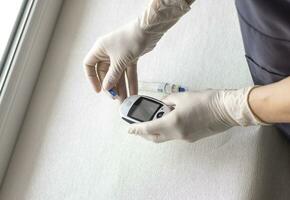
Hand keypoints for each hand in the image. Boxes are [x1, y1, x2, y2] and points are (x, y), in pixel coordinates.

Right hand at [83, 0, 189, 100]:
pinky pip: (129, 72)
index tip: (98, 90)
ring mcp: (119, 55)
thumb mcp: (119, 61)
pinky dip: (131, 82)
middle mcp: (108, 52)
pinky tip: (134, 93)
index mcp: (100, 49)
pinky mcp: (130, 57)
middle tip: (115, 98)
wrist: (148, 30)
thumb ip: (112, 76)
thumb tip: (106, 88)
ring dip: (122, 87)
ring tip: (125, 100)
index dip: (92, 78)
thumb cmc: (130, 40)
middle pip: (105, 73)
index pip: (89, 65)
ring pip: (118, 75)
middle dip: (111, 86)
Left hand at [128, 87, 267, 142]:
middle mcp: (177, 134)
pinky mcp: (193, 138)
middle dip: (145, 134)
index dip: (137, 129)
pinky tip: (170, 120)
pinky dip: (169, 130)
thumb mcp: (181, 97)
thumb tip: (163, 105)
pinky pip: (175, 135)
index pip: (148, 128)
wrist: (226, 109)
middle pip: (155, 137)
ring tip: (154, 120)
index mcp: (172, 123)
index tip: (129, 129)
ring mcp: (186, 138)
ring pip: (165, 137)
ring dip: (157, 131)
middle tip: (138, 127)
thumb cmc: (205, 100)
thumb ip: (168, 101)